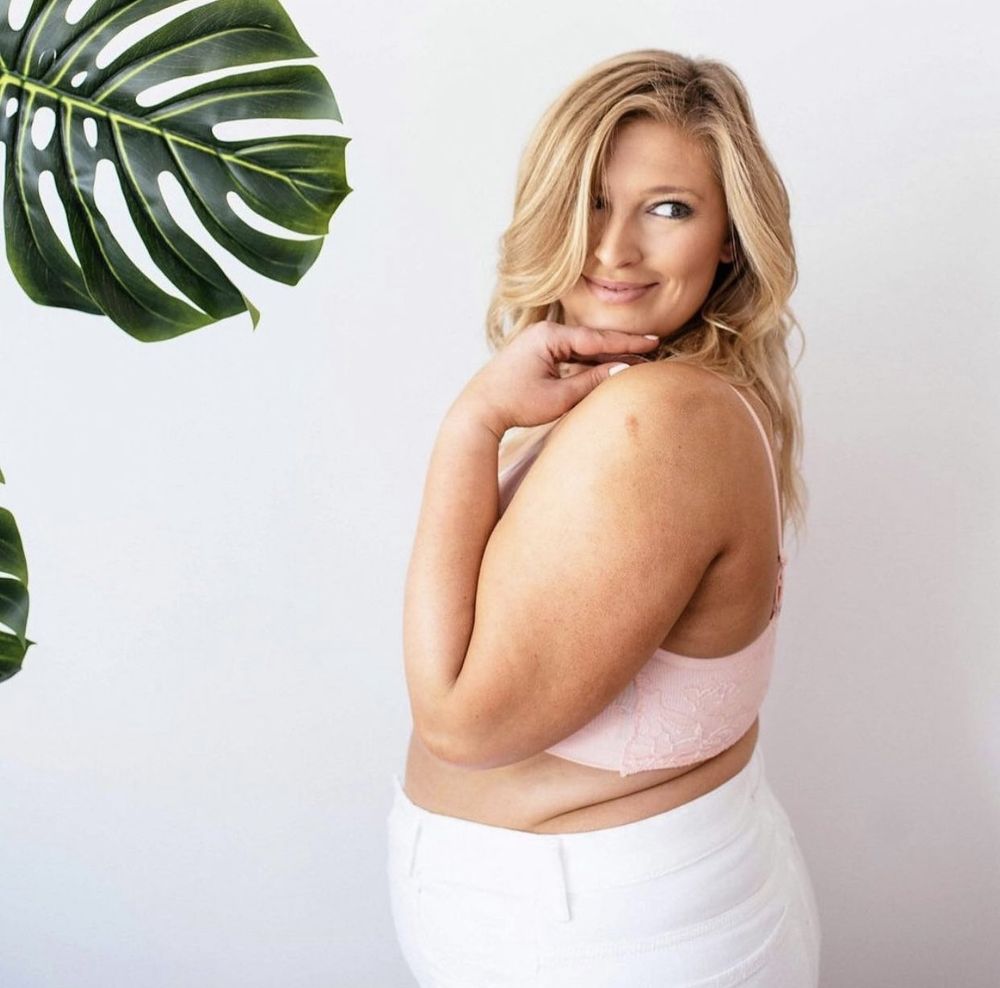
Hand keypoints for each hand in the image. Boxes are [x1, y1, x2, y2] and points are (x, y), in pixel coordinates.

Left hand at [455, 321, 659, 437]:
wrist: (478, 410)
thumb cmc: (515, 404)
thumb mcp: (559, 396)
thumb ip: (592, 380)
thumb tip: (622, 369)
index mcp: (549, 336)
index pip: (597, 338)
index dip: (628, 342)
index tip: (653, 342)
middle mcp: (543, 333)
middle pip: (591, 339)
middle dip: (621, 345)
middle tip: (652, 347)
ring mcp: (537, 342)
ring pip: (580, 347)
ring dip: (605, 354)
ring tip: (635, 358)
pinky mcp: (534, 354)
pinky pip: (567, 354)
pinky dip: (586, 361)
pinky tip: (606, 367)